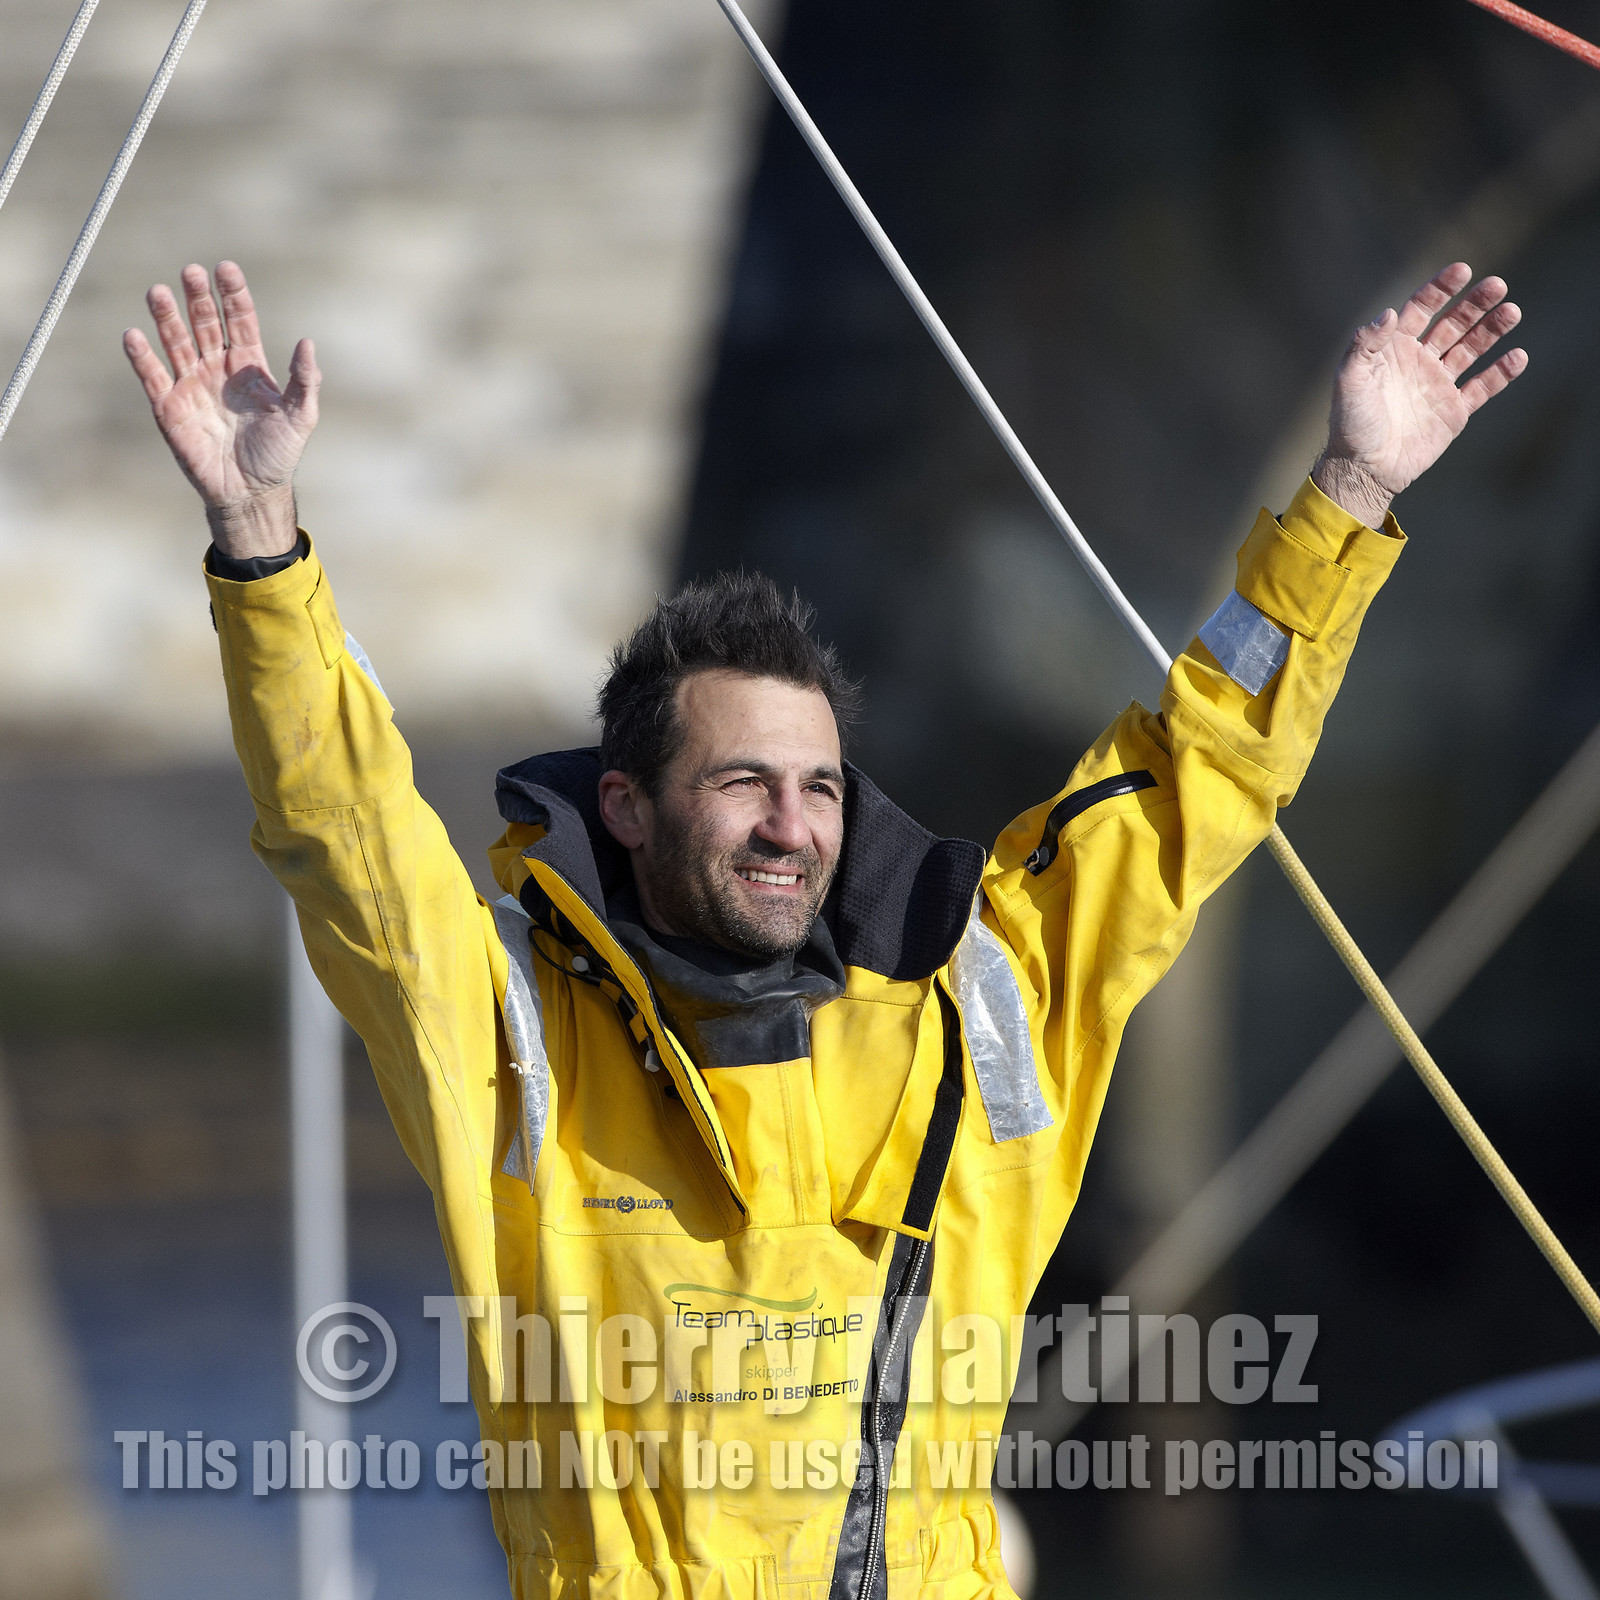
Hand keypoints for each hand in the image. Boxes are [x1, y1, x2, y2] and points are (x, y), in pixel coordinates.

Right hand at [123, 261, 318, 557]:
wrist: (251, 492)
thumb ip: (305, 381)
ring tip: (159, 292)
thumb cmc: (278, 455)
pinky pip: (152, 376)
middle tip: (191, 272)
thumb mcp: (301, 417)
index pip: (239, 320)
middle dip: (198, 298)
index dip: (233, 295)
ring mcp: (191, 385)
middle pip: (205, 324)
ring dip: (166, 318)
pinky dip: (142, 357)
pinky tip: (134, 335)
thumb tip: (308, 343)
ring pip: (175, 342)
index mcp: (249, 365)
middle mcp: (217, 368)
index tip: (226, 269)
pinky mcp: (169, 407)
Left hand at [1312, 262, 1526, 527]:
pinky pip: (1483, 387)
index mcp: (1393, 350)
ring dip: (1492, 330)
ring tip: (1512, 312)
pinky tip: (1518, 356)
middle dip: (1474, 304)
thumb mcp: (1349, 381)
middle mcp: (1418, 362)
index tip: (1463, 270)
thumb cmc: (1351, 425)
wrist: (1364, 469)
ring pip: (1471, 349)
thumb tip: (1388, 313)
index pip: (1420, 309)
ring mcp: (1437, 385)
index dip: (1440, 288)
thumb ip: (1364, 345)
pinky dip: (1501, 372)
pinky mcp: (1454, 411)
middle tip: (1498, 285)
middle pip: (1452, 324)